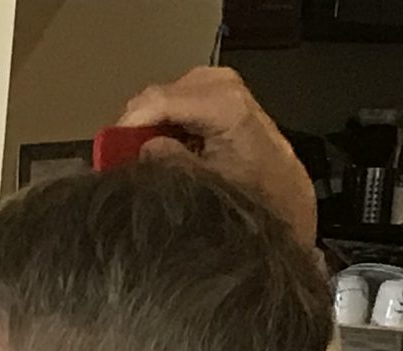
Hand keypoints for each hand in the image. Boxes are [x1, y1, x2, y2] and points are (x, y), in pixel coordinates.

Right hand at [119, 67, 317, 250]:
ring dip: (160, 116)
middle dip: (146, 114)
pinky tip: (167, 142)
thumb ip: (174, 165)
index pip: (171, 98)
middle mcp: (235, 96)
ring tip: (143, 146)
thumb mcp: (206, 192)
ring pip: (184, 91)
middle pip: (177, 88)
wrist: (290, 210)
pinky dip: (175, 118)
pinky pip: (195, 101)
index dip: (137, 118)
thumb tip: (146, 148)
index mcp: (231, 113)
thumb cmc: (253, 204)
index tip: (112, 145)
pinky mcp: (235, 108)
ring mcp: (237, 98)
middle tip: (125, 146)